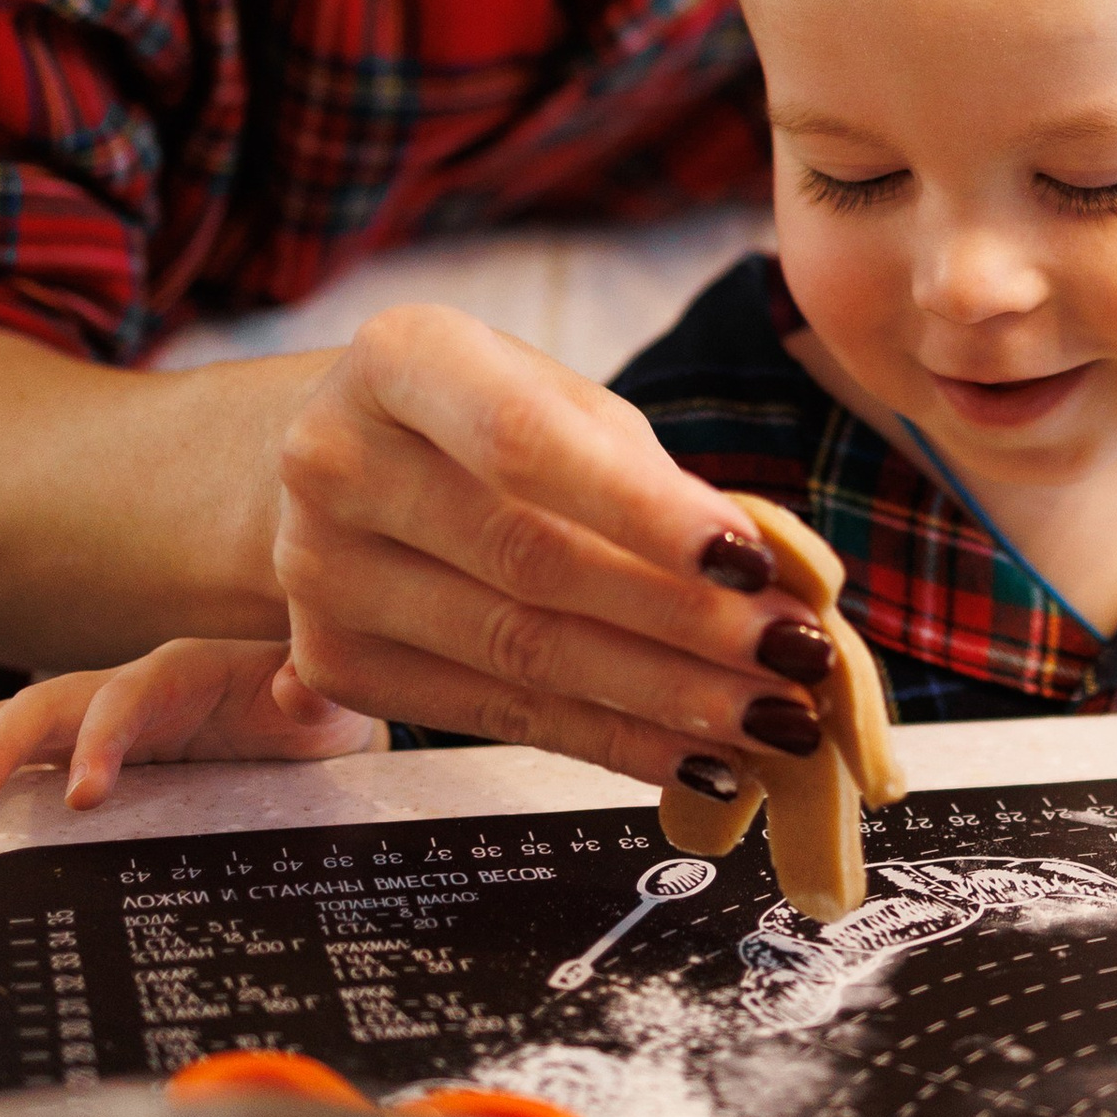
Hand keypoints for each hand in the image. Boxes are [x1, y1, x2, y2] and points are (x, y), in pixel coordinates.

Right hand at [0, 637, 382, 812]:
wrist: (312, 716)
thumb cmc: (318, 713)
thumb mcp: (334, 708)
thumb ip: (316, 698)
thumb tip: (298, 689)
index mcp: (185, 673)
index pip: (129, 699)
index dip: (105, 740)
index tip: (88, 796)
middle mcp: (130, 688)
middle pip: (49, 705)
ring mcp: (100, 718)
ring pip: (13, 722)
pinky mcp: (85, 749)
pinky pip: (18, 754)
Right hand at [270, 305, 837, 788]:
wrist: (340, 470)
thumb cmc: (482, 423)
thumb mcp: (558, 402)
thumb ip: (649, 474)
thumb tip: (770, 580)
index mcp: (397, 359)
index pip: (524, 440)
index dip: (642, 507)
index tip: (752, 561)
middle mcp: (335, 462)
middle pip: (531, 562)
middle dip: (686, 622)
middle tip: (797, 659)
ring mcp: (318, 571)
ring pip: (520, 653)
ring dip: (666, 700)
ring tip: (775, 720)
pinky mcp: (332, 661)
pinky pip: (498, 714)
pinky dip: (612, 741)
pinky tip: (697, 756)